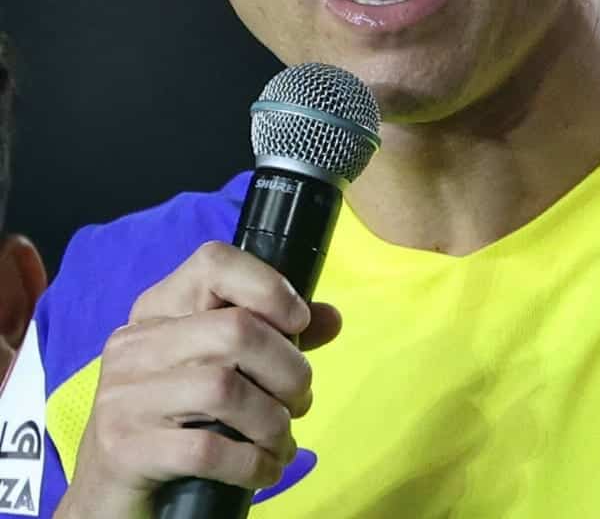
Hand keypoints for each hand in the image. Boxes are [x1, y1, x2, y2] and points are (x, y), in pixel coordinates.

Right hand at [56, 242, 341, 518]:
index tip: (298, 323)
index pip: (214, 263)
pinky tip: (264, 470)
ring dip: (274, 422)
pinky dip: (252, 464)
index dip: (269, 286)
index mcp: (158, 313)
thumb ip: (273, 340)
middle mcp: (135, 347)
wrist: (110, 496)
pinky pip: (208, 450)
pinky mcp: (124, 450)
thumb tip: (331, 317)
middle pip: (236, 331)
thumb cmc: (176, 423)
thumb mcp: (218, 371)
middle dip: (289, 371)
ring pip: (225, 389)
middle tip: (299, 402)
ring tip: (281, 441)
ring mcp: (124, 398)